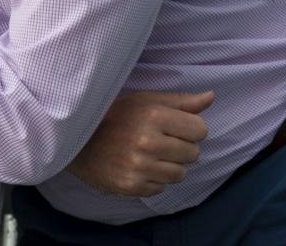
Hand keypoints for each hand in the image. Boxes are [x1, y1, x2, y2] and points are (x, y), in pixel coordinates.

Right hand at [67, 90, 213, 196]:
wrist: (74, 139)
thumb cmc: (113, 116)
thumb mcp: (143, 100)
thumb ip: (179, 101)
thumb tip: (211, 97)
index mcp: (153, 115)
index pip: (200, 129)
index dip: (189, 129)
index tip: (172, 127)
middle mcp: (147, 141)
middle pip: (193, 153)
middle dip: (179, 148)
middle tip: (157, 141)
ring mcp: (139, 166)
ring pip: (180, 174)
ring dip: (168, 166)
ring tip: (148, 155)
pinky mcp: (131, 185)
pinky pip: (161, 188)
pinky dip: (153, 180)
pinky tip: (137, 167)